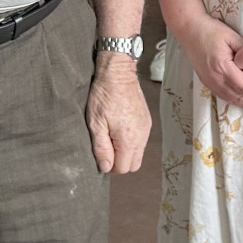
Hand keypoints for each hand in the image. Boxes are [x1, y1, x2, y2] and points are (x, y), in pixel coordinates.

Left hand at [87, 52, 150, 173]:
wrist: (118, 73)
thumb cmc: (104, 96)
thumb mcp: (96, 123)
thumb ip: (101, 148)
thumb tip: (106, 167)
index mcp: (128, 140)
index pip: (123, 168)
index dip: (110, 166)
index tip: (101, 154)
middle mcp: (141, 137)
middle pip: (134, 165)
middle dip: (120, 162)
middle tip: (106, 149)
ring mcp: (146, 129)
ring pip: (139, 154)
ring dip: (126, 152)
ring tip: (112, 136)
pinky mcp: (147, 122)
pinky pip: (141, 141)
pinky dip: (132, 142)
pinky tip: (120, 129)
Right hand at [176, 15, 242, 112]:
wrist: (189, 29)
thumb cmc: (210, 30)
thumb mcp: (232, 37)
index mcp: (222, 67)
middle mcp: (215, 79)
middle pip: (240, 98)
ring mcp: (210, 83)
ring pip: (233, 100)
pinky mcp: (208, 83)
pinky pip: (226, 97)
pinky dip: (240, 102)